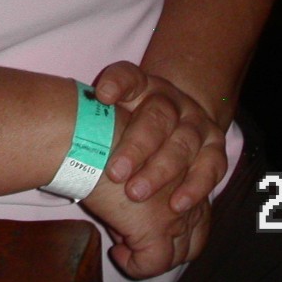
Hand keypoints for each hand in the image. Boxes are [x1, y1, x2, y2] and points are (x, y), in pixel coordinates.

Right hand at [82, 146, 211, 278]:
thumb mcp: (134, 156)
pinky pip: (152, 263)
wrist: (89, 137)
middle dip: (170, 248)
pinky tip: (116, 251)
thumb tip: (131, 216)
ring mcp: (175, 212)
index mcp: (189, 170)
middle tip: (141, 246)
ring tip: (123, 246)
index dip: (177, 228)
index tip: (148, 226)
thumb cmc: (103, 139)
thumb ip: (145, 183)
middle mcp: (190, 193)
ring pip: (176, 254)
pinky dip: (134, 266)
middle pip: (194, 238)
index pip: (199, 214)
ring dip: (148, 256)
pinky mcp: (155, 226)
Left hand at [93, 61, 226, 213]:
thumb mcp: (113, 118)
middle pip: (158, 116)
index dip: (117, 82)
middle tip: (115, 173)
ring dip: (160, 171)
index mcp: (142, 86)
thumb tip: (67, 145)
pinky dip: (194, 187)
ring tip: (136, 193)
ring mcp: (196, 123)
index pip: (129, 76)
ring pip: (183, 143)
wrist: (176, 125)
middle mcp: (172, 100)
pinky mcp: (214, 147)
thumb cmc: (131, 127)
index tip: (103, 95)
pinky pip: (211, 166)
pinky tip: (176, 205)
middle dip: (136, 146)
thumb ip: (95, 123)